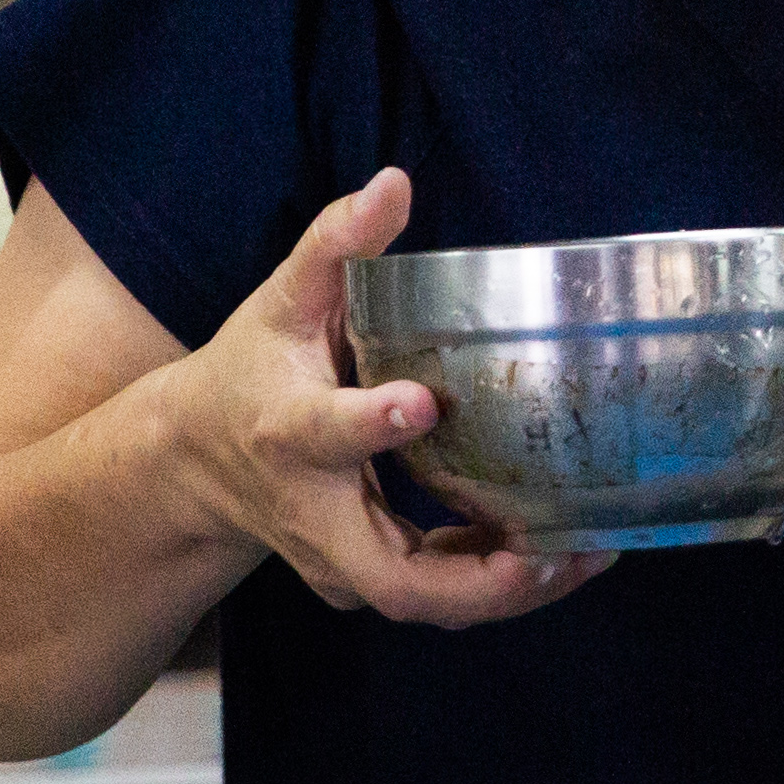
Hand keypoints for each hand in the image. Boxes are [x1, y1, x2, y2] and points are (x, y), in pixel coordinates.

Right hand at [157, 169, 603, 628]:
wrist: (197, 462)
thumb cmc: (251, 371)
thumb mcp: (282, 300)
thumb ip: (336, 243)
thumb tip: (394, 182)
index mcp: (289, 434)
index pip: (326, 435)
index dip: (371, 425)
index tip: (422, 404)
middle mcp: (315, 513)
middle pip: (394, 578)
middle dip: (477, 579)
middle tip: (555, 552)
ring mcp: (339, 561)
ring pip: (424, 601)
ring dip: (507, 590)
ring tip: (587, 554)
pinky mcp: (364, 580)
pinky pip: (436, 598)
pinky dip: (498, 585)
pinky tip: (562, 553)